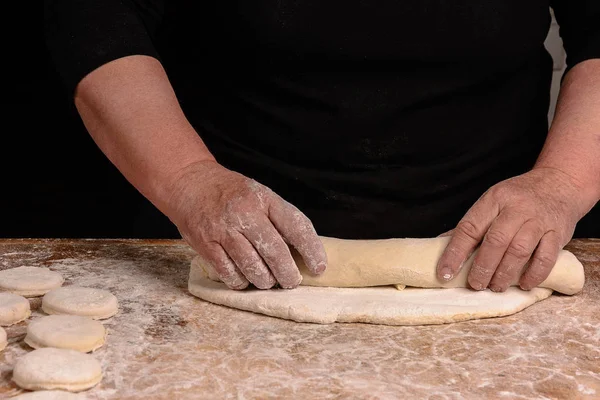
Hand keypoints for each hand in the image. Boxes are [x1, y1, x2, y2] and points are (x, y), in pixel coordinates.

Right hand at [166, 161, 326, 289]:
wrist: (189, 183)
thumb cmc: (232, 193)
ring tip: (268, 281)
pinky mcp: (207, 246)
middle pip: (275, 253)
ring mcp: (224, 231)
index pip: (296, 226)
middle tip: (292, 281)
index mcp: (264, 199)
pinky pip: (230, 274)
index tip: (319, 266)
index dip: (311, 249)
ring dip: (265, 281)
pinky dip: (241, 282)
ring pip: (253, 268)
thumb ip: (279, 218)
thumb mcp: (260, 195)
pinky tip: (245, 278)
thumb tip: (302, 252)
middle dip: (288, 274)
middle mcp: (245, 214)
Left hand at [436, 167, 591, 291]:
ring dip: (505, 273)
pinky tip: (523, 284)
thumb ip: (473, 224)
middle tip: (475, 285)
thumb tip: (442, 245)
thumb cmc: (519, 197)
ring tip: (495, 287)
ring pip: (519, 250)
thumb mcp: (493, 201)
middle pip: (495, 241)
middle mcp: (516, 208)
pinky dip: (534, 274)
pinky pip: (546, 257)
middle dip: (482, 267)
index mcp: (493, 199)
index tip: (445, 272)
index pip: (469, 227)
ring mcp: (539, 220)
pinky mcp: (558, 232)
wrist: (559, 183)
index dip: (455, 252)